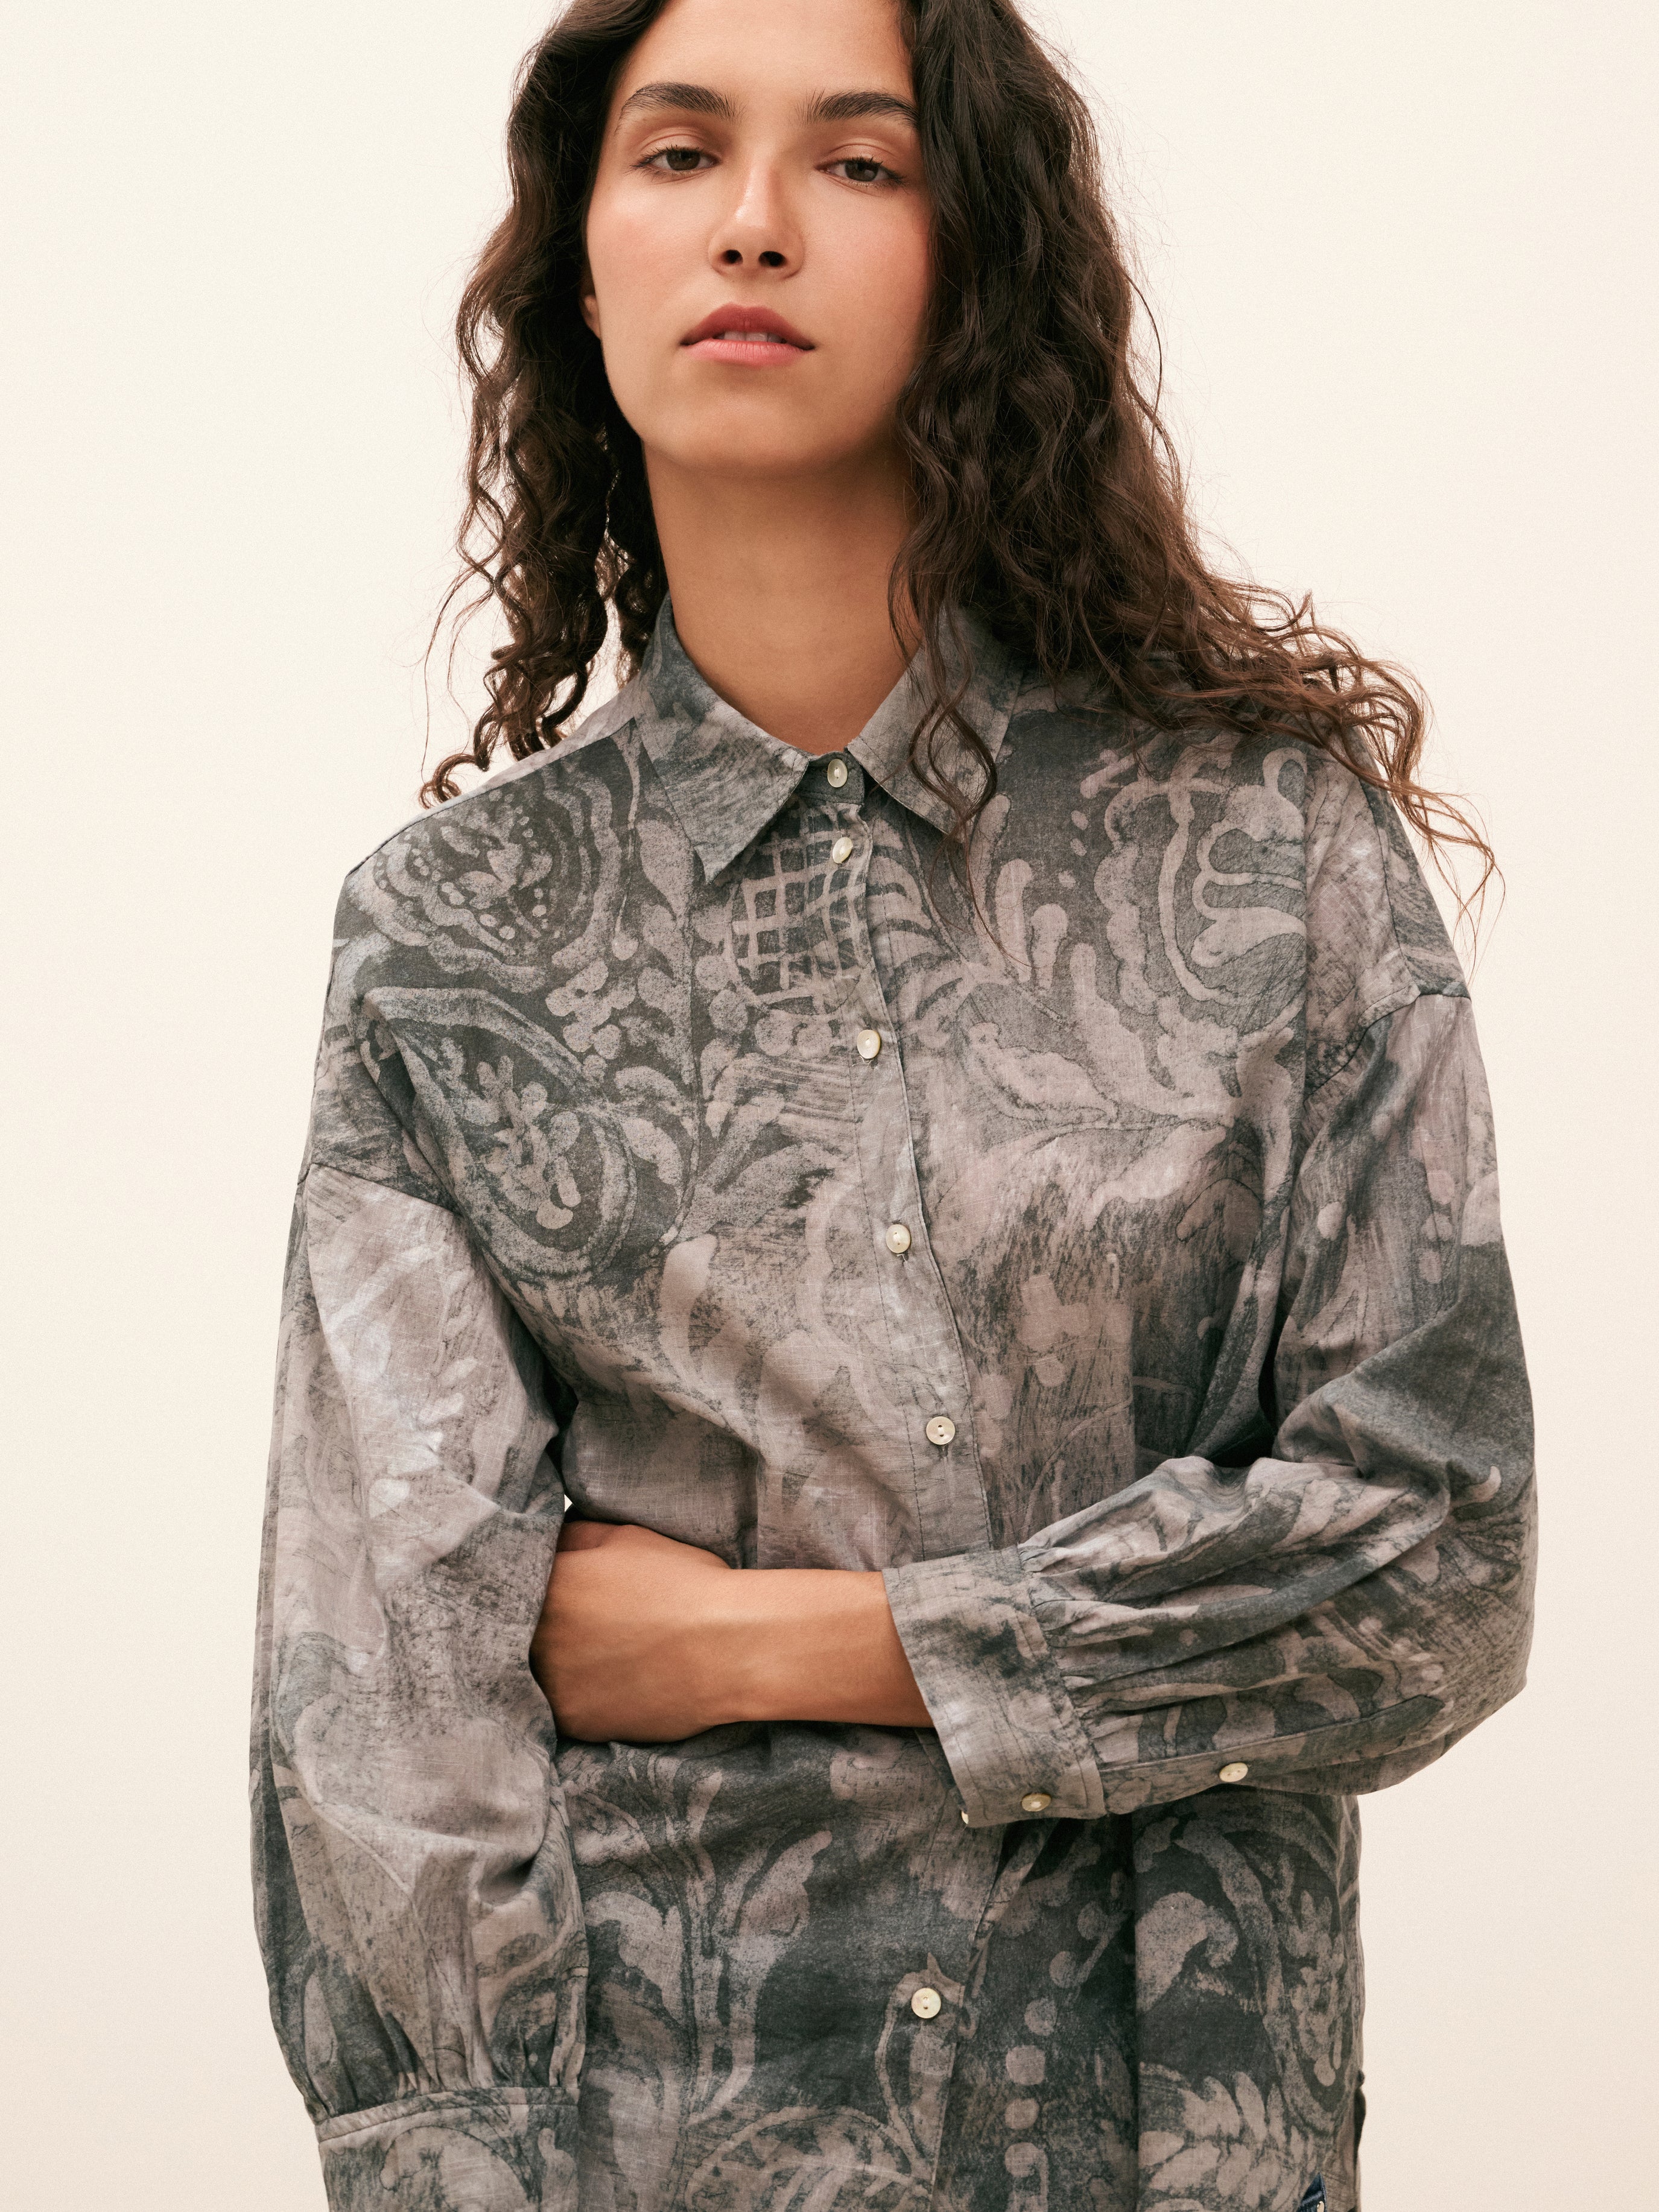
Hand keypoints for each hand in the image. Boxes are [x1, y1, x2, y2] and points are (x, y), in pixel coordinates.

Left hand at [529, 1518, 932, 1742]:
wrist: (727, 1647)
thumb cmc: (683, 1583)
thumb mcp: (624, 1536)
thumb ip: (571, 1536)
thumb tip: (546, 1542)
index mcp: (545, 1584)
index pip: (506, 1583)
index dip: (523, 1587)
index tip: (539, 1591)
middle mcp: (535, 1636)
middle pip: (512, 1633)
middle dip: (534, 1628)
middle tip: (567, 1626)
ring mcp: (550, 1685)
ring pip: (527, 1674)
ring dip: (546, 1666)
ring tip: (585, 1656)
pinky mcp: (572, 1723)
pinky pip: (552, 1709)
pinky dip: (569, 1697)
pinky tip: (600, 1683)